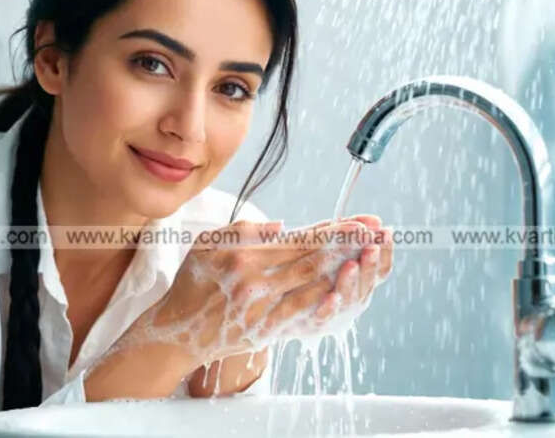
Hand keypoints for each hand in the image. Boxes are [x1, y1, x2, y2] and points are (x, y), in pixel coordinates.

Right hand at [116, 215, 392, 371]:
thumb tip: (283, 226)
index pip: (298, 238)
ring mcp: (261, 307)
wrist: (177, 330)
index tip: (359, 223)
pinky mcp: (265, 330)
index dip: (333, 230)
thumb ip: (244, 230)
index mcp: (242, 254)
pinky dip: (327, 299)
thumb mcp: (208, 244)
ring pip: (313, 285)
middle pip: (312, 259)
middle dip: (348, 246)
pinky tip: (346, 290)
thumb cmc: (192, 283)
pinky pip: (303, 312)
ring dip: (344, 270)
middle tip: (376, 236)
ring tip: (369, 258)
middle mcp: (254, 280)